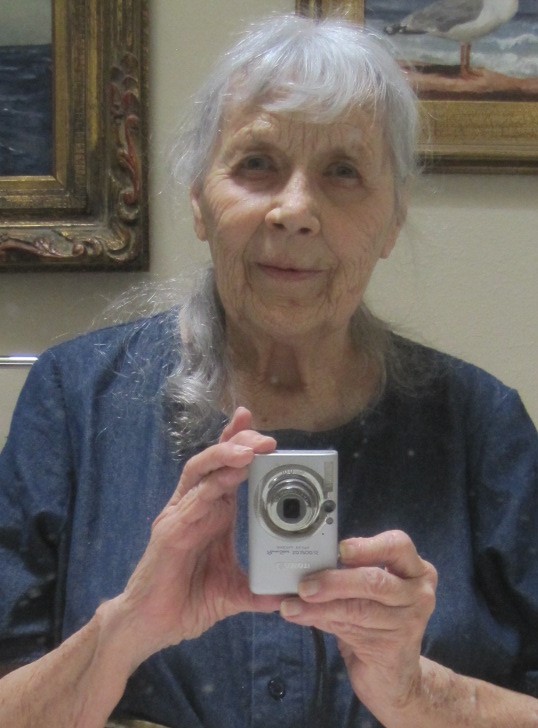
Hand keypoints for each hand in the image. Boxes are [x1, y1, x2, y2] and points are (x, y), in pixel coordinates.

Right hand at [114, 407, 280, 665]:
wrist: (153, 625)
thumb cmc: (189, 601)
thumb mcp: (234, 592)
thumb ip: (260, 590)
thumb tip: (289, 596)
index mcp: (214, 513)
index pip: (228, 469)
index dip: (241, 445)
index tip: (264, 432)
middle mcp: (196, 507)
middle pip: (215, 461)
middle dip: (238, 443)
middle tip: (264, 438)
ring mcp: (180, 517)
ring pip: (199, 473)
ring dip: (223, 458)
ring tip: (248, 451)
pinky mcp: (169, 533)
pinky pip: (189, 505)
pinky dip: (206, 491)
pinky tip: (223, 483)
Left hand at [280, 530, 436, 719]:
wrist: (392, 675)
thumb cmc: (375, 621)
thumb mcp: (363, 592)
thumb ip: (343, 575)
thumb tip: (298, 565)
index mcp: (414, 568)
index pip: (398, 545)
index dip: (367, 547)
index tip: (339, 549)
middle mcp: (419, 592)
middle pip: (375, 580)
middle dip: (334, 581)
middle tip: (304, 585)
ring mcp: (410, 622)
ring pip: (358, 609)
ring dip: (318, 606)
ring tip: (290, 605)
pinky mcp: (394, 648)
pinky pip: (350, 630)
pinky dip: (320, 621)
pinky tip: (300, 617)